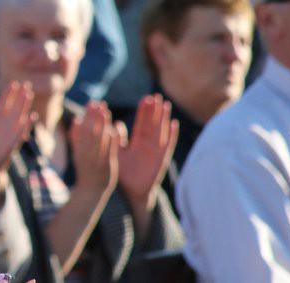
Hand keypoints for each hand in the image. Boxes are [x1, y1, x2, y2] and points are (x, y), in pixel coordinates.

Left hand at [0, 82, 34, 180]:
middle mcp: (5, 126)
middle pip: (14, 107)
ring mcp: (9, 134)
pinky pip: (20, 133)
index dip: (8, 94)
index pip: (4, 104)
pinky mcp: (11, 145)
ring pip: (19, 117)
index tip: (13, 83)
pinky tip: (32, 117)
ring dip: (24, 106)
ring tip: (29, 94)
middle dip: (19, 96)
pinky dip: (26, 125)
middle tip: (26, 83)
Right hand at [68, 101, 118, 197]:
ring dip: (101, 125)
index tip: (92, 103)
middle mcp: (86, 155)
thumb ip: (77, 137)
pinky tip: (113, 130)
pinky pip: (109, 152)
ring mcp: (96, 161)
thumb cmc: (85, 170)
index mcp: (78, 150)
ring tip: (105, 111)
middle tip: (98, 103)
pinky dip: (111, 141)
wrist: (90, 192)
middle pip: (89, 132)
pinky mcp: (107, 167)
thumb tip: (76, 119)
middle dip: (94, 117)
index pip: (82, 130)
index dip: (87, 116)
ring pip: (98, 140)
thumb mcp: (78, 153)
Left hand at [117, 94, 178, 208]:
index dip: (144, 111)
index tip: (145, 98)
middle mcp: (148, 145)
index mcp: (138, 143)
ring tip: (165, 105)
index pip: (142, 123)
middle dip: (154, 111)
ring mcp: (156, 152)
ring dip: (164, 119)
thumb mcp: (117, 153)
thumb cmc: (123, 173)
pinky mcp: (161, 160)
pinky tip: (174, 124)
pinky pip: (167, 146)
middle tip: (156, 96)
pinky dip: (171, 135)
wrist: (130, 193)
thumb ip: (117, 139)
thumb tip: (115, 123)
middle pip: (153, 124)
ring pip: (161, 132)